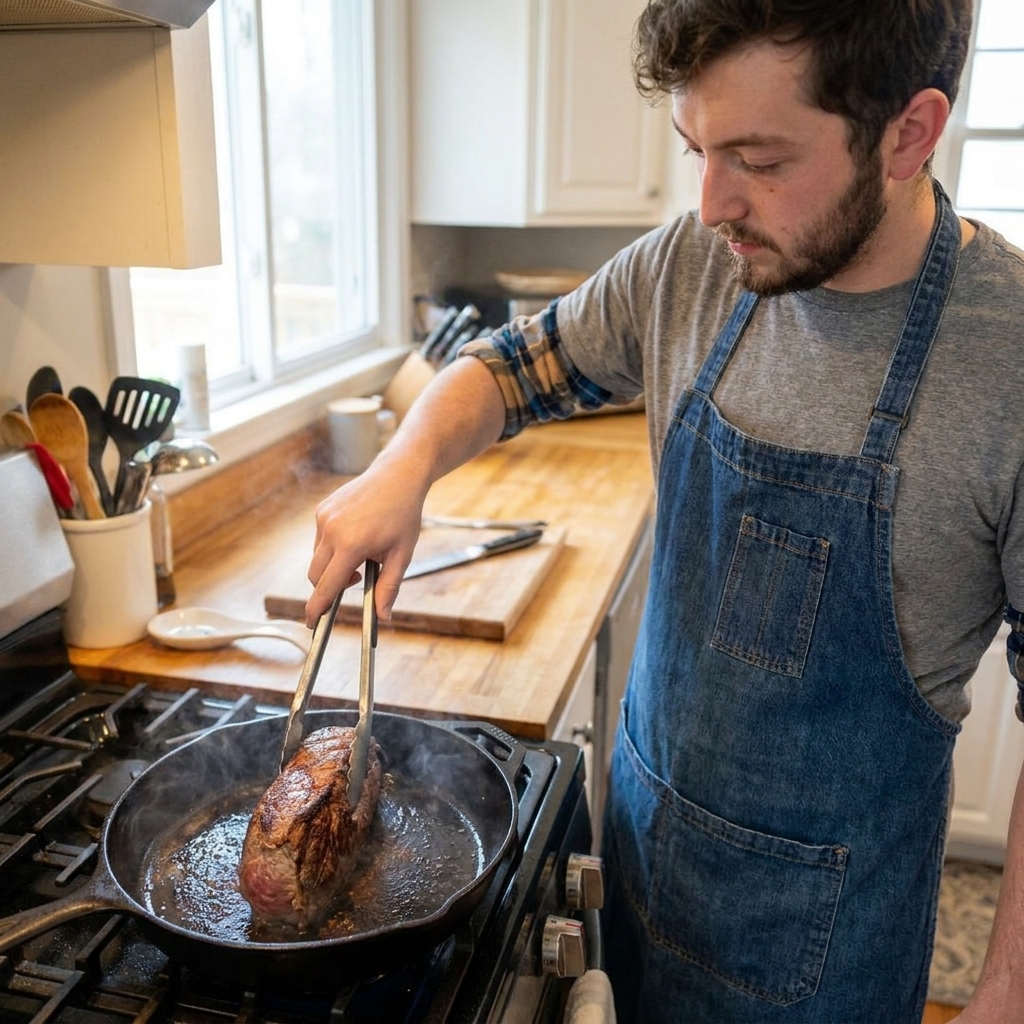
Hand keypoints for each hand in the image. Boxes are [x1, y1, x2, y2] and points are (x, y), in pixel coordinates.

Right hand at [305, 453, 428, 625]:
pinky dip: (332, 546)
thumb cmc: (403, 515)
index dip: (317, 608)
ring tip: (362, 552)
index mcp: (351, 545)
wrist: (397, 476)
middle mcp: (331, 531)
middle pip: (315, 576)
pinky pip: (319, 539)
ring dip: (332, 565)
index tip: (312, 623)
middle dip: (329, 586)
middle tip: (357, 579)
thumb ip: (389, 588)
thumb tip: (382, 617)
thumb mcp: (401, 555)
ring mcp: (323, 518)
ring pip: (316, 558)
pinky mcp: (321, 509)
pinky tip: (355, 535)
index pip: (326, 586)